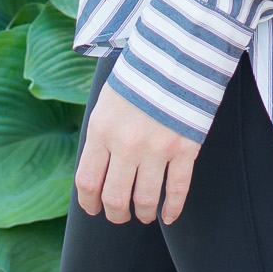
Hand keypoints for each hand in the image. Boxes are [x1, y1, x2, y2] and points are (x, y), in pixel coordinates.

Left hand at [76, 83, 201, 226]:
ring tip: (142, 215)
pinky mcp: (185, 148)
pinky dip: (172, 209)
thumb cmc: (139, 77)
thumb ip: (101, 136)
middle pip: (114, 196)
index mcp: (101, 130)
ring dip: (142, 213)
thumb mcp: (107, 102)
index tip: (93, 209)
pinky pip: (177, 189)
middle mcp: (126, 143)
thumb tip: (97, 171)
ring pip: (145, 199)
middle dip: (115, 214)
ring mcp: (157, 148)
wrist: (178, 54)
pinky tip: (168, 217)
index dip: (88, 202)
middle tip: (118, 216)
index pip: (87, 180)